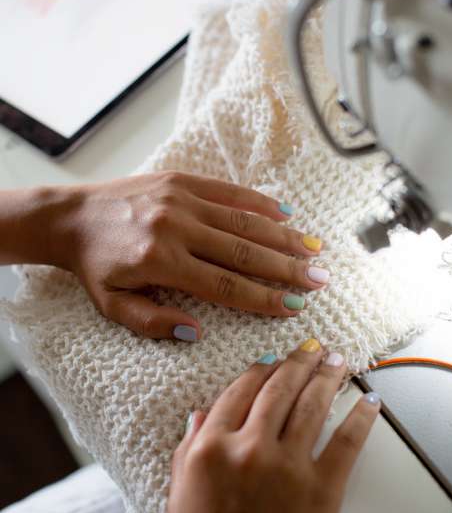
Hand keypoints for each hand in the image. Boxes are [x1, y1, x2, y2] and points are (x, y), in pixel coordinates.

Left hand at [48, 172, 326, 339]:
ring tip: (314, 250)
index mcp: (161, 261)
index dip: (264, 298)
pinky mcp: (181, 180)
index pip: (225, 285)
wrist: (70, 217)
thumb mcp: (113, 305)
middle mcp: (176, 227)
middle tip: (320, 280)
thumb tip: (198, 332)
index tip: (295, 307)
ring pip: (243, 220)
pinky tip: (285, 213)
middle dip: (286, 268)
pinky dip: (259, 202)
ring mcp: (181, 199)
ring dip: (282, 236)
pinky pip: (228, 191)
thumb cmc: (95, 266)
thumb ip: (154, 322)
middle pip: (244, 251)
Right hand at [169, 340, 379, 512]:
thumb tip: (200, 414)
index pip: (238, 392)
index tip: (270, 358)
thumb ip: (187, 450)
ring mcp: (288, 466)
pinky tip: (369, 399)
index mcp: (211, 448)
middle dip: (298, 361)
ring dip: (327, 376)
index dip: (258, 369)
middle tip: (311, 346)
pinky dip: (361, 417)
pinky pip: (346, 442)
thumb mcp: (180, 498)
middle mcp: (250, 448)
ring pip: (311, 405)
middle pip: (278, 389)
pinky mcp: (322, 488)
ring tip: (337, 358)